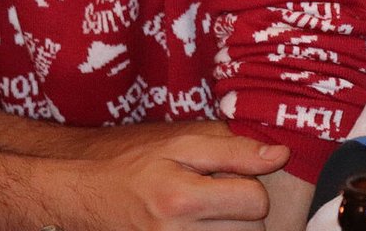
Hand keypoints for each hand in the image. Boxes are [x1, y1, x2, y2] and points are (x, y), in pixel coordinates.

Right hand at [56, 125, 290, 230]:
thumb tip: (280, 155)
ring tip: (209, 216)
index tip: (234, 182)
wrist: (85, 197)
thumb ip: (233, 149)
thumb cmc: (134, 165)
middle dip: (243, 214)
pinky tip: (202, 226)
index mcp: (181, 198)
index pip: (255, 201)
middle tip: (219, 200)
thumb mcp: (180, 144)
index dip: (252, 188)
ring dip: (231, 230)